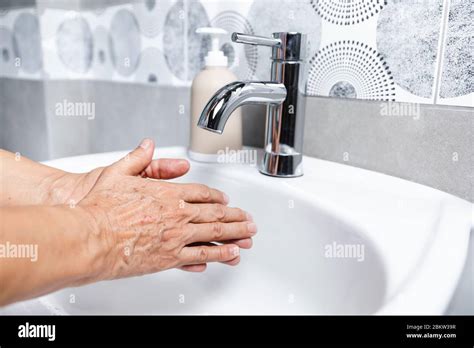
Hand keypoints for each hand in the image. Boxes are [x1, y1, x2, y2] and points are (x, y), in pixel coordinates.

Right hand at [77, 139, 255, 280]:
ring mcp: (176, 237)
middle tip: (249, 219)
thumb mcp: (117, 173)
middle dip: (236, 216)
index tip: (226, 200)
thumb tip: (148, 144)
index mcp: (167, 194)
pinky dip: (219, 255)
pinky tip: (231, 255)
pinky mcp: (169, 258)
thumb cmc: (100, 208)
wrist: (90, 237)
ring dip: (235, 234)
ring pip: (214, 234)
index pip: (201, 193)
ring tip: (249, 235)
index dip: (216, 196)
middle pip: (215, 213)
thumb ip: (137, 158)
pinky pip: (202, 256)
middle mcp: (177, 215)